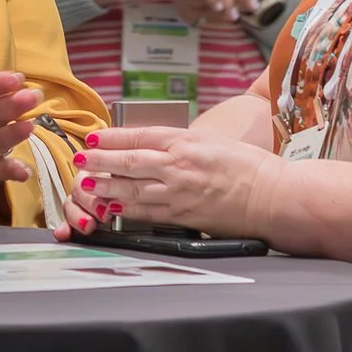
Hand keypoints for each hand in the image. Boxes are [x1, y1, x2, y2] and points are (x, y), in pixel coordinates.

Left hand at [70, 126, 285, 240]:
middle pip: (129, 162)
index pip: (140, 136)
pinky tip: (110, 206)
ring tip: (86, 183)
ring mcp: (179, 192)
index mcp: (186, 141)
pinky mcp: (184, 215)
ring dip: (105, 186)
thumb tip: (153, 145)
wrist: (272, 196)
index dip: (112, 138)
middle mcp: (179, 165)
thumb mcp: (212, 141)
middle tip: (79, 160)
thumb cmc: (248, 166)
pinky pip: (146, 212)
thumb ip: (181, 143)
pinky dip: (125, 209)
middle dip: (100, 161)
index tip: (94, 138)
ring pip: (132, 188)